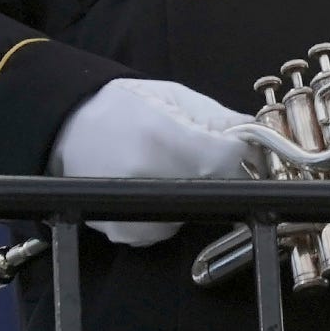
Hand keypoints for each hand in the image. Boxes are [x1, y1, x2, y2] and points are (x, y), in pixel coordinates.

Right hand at [49, 78, 260, 244]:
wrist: (66, 129)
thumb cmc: (121, 106)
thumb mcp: (173, 97)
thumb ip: (220, 119)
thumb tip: (263, 138)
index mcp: (161, 138)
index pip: (229, 161)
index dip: (244, 157)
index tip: (243, 152)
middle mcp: (147, 181)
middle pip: (216, 190)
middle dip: (220, 175)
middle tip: (203, 157)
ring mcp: (134, 213)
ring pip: (194, 213)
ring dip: (193, 196)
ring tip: (167, 168)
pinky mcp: (126, 233)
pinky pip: (167, 228)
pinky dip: (168, 211)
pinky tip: (150, 186)